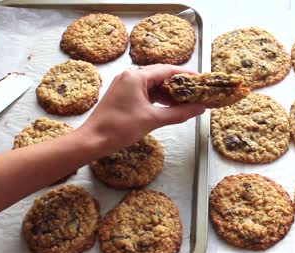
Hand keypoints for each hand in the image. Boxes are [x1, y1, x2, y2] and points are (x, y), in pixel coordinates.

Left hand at [77, 64, 204, 154]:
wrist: (93, 140)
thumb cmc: (120, 128)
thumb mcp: (153, 120)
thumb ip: (179, 113)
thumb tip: (200, 108)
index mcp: (136, 76)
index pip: (168, 70)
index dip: (186, 74)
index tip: (202, 80)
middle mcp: (130, 76)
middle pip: (161, 75)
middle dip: (179, 84)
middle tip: (197, 91)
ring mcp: (125, 85)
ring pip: (153, 84)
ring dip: (169, 92)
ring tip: (187, 101)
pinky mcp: (123, 95)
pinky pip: (145, 92)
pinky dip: (158, 98)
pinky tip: (169, 106)